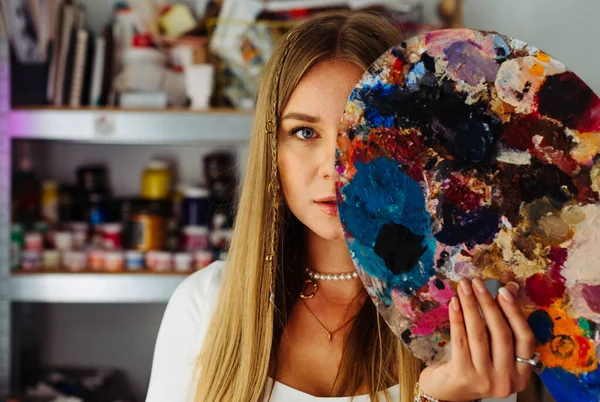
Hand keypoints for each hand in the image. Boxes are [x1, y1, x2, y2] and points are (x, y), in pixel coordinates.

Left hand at [418, 279, 535, 400]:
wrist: (447, 391)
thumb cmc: (473, 364)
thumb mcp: (492, 346)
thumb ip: (502, 321)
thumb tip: (510, 287)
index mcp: (521, 373)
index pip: (525, 339)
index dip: (515, 312)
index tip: (503, 290)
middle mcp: (507, 379)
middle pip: (502, 334)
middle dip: (489, 304)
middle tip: (478, 283)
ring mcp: (485, 380)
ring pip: (479, 335)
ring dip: (471, 306)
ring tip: (464, 288)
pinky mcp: (464, 376)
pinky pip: (461, 341)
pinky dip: (457, 318)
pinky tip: (454, 303)